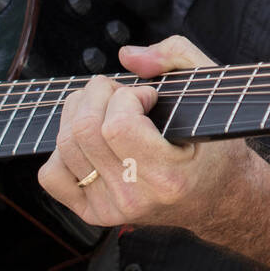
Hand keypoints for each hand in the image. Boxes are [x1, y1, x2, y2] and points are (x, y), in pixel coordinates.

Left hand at [36, 35, 262, 233]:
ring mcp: (110, 209)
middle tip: (120, 95)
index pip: (118, 125)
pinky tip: (90, 142)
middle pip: (84, 130)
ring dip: (78, 113)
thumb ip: (176, 58)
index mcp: (167, 178)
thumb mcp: (211, 94)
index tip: (147, 96)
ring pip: (65, 145)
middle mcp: (134, 198)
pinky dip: (61, 150)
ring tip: (105, 111)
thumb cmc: (214, 149)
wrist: (217, 200)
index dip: (128, 96)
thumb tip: (127, 57)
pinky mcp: (93, 213)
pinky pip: (52, 175)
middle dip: (98, 95)